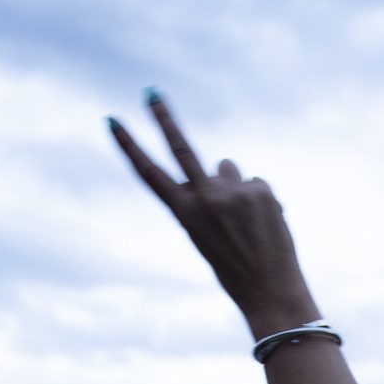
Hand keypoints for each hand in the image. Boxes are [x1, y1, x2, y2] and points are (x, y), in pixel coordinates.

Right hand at [110, 92, 315, 333]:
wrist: (270, 291)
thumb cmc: (235, 268)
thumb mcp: (209, 236)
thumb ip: (209, 198)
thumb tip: (223, 163)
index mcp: (185, 215)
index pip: (150, 174)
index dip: (130, 146)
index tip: (112, 121)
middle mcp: (205, 199)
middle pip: (181, 148)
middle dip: (163, 118)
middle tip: (151, 93)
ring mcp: (232, 192)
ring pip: (228, 169)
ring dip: (235, 185)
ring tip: (246, 222)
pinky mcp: (259, 189)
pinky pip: (256, 182)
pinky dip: (261, 199)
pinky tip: (265, 225)